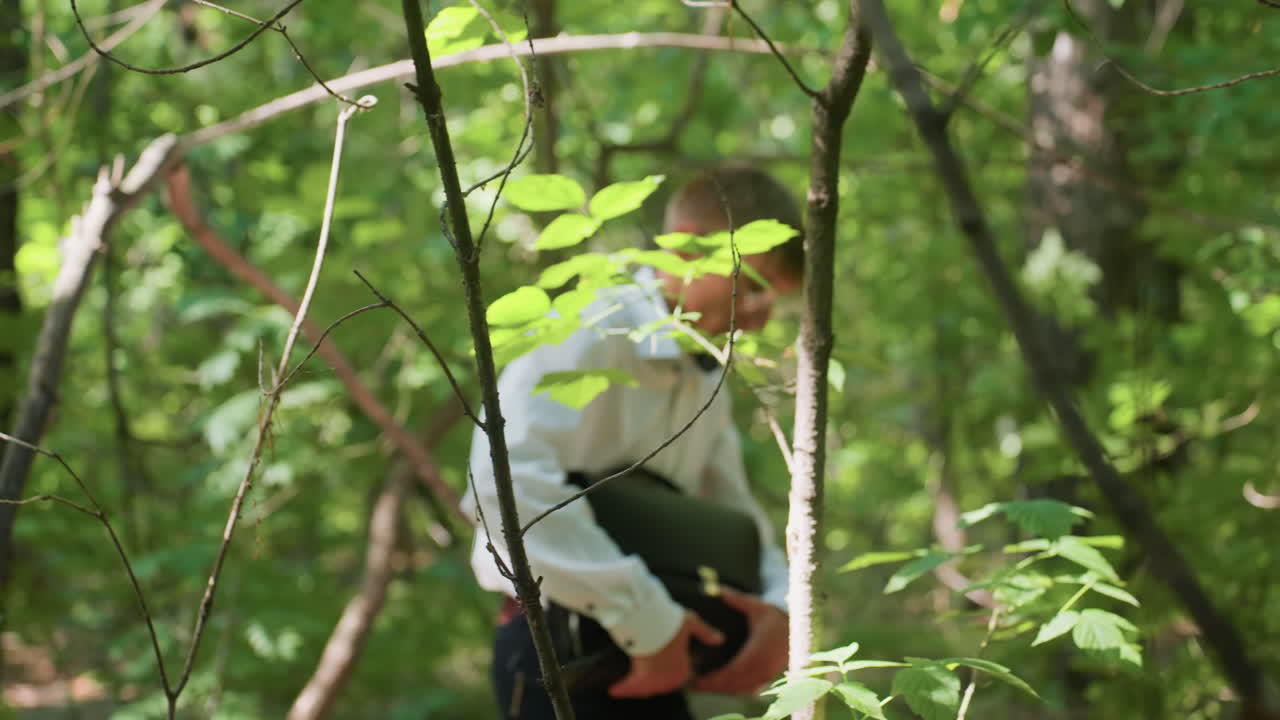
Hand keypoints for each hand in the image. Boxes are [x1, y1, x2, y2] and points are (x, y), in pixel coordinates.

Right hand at [609, 611, 723, 697]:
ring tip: (623, 683)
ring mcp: (656, 681)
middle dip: (650, 680)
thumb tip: (720, 640)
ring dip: (636, 685)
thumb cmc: (671, 620)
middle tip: (642, 670)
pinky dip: (622, 688)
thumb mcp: (691, 624)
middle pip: (658, 685)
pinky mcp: (640, 678)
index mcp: (683, 671)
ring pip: (643, 687)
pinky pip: (630, 686)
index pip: (674, 678)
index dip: (665, 672)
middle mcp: (671, 680)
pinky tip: (612, 690)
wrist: (652, 620)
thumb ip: (705, 633)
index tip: (656, 665)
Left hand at [692, 588, 788, 694]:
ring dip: (724, 690)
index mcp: (757, 652)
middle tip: (695, 684)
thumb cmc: (776, 616)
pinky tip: (725, 688)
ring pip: (742, 690)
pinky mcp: (769, 677)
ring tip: (705, 686)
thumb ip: (737, 599)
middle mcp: (762, 667)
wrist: (800, 627)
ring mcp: (767, 675)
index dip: (713, 679)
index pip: (731, 672)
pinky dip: (736, 691)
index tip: (697, 679)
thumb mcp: (757, 606)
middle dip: (714, 686)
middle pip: (734, 685)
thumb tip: (718, 590)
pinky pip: (751, 690)